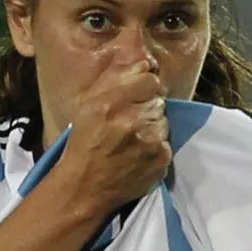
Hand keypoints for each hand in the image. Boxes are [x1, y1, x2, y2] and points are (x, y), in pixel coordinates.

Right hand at [57, 59, 170, 214]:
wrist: (85, 186)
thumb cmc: (85, 143)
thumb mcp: (89, 105)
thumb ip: (116, 79)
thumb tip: (145, 63)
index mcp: (112, 102)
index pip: (150, 79)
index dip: (143, 89)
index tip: (134, 100)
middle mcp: (132, 120)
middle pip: (158, 101)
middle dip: (146, 109)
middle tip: (128, 124)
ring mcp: (150, 141)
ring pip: (164, 121)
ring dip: (152, 128)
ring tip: (132, 140)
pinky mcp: (161, 160)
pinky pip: (167, 143)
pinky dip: (156, 147)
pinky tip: (139, 154)